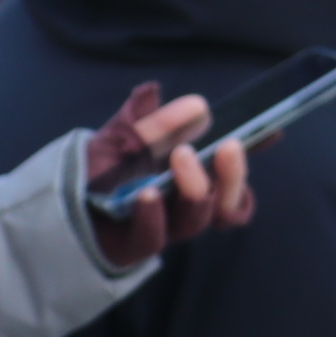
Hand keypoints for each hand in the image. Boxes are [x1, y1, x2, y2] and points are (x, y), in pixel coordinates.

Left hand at [82, 86, 253, 268]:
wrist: (63, 205)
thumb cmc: (100, 171)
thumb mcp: (120, 137)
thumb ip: (142, 120)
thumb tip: (154, 91)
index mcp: (192, 175)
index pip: (232, 167)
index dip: (255, 150)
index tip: (271, 129)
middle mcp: (185, 204)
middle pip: (227, 201)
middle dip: (232, 174)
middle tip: (226, 146)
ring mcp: (163, 226)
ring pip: (197, 218)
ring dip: (195, 188)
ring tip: (182, 158)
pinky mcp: (134, 246)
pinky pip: (153, 237)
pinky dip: (153, 215)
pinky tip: (147, 195)